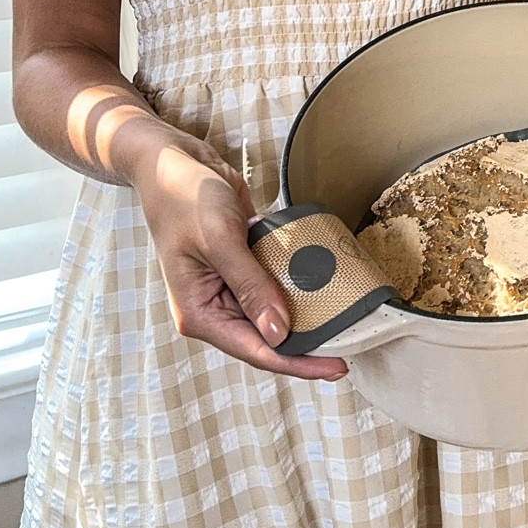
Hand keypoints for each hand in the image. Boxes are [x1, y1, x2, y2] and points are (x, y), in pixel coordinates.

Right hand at [130, 138, 348, 380]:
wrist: (176, 162)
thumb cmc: (185, 197)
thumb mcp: (219, 239)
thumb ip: (250, 285)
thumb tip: (278, 331)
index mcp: (200, 313)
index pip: (255, 350)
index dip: (298, 362)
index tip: (337, 366)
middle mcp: (214, 308)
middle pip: (268, 339)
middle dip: (307, 343)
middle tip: (352, 342)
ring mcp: (229, 289)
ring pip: (274, 315)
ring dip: (306, 317)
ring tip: (348, 323)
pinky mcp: (243, 268)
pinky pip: (275, 286)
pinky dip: (298, 286)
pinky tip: (328, 287)